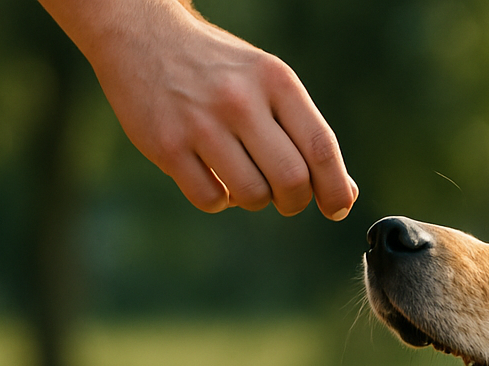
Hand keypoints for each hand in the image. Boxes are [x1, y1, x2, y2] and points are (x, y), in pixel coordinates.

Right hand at [40, 0, 357, 217]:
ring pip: (252, 196)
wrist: (143, 35)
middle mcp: (240, 100)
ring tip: (246, 180)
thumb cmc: (219, 70)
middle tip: (286, 199)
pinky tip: (215, 178)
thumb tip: (346, 192)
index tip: (338, 207)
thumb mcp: (268, 82)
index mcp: (275, 80)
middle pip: (291, 180)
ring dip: (256, 200)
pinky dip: (220, 200)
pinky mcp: (167, 145)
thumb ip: (304, 132)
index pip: (321, 147)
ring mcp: (201, 123)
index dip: (335, 188)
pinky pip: (211, 199)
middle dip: (295, 201)